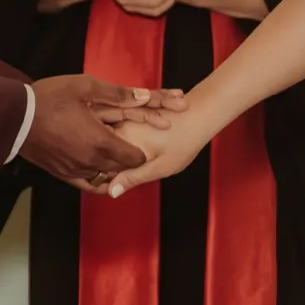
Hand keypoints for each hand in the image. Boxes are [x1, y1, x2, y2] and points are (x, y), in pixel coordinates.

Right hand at [22, 75, 169, 189]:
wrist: (15, 117)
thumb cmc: (50, 98)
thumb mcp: (84, 87)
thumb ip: (117, 94)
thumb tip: (145, 96)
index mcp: (99, 141)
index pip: (135, 158)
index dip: (142, 150)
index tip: (141, 139)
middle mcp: (90, 161)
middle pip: (122, 169)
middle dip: (129, 158)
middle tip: (129, 143)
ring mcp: (76, 170)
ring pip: (106, 177)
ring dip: (114, 168)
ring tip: (113, 153)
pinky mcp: (63, 175)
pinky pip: (88, 185)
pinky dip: (99, 181)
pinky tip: (101, 172)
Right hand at [98, 107, 213, 198]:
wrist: (201, 113)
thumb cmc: (185, 140)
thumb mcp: (159, 166)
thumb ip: (133, 178)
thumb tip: (111, 191)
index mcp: (122, 136)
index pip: (102, 162)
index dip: (105, 176)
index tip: (112, 185)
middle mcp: (120, 122)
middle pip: (104, 148)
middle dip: (109, 163)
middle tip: (126, 175)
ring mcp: (126, 116)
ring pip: (111, 138)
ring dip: (116, 151)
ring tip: (133, 163)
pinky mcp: (133, 113)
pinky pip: (120, 129)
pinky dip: (123, 140)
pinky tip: (136, 150)